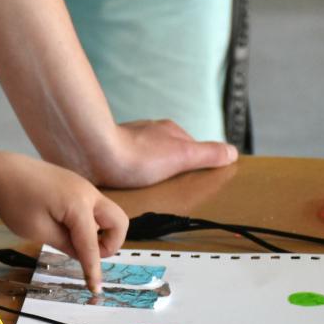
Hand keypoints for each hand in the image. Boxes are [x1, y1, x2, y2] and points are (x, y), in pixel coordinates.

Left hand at [0, 152, 127, 291]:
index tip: (96, 289)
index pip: (92, 244)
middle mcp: (88, 193)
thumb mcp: (38, 230)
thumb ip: (65, 244)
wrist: (1, 172)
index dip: (94, 269)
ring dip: (101, 232)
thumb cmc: (16, 201)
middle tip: (87, 254)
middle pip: (119, 223)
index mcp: (78, 205)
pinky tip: (65, 227)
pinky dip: (90, 223)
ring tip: (71, 240)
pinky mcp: (77, 187)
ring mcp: (84, 188)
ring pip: (109, 214)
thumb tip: (84, 255)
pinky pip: (95, 208)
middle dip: (110, 244)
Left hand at [89, 120, 237, 188]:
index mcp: (168, 130)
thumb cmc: (135, 156)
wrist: (91, 155)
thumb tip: (232, 152)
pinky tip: (127, 189)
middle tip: (174, 190)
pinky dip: (130, 177)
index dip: (197, 164)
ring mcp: (127, 143)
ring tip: (149, 193)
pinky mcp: (109, 155)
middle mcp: (148, 133)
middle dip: (172, 170)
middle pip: (168, 153)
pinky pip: (126, 168)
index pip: (192, 147)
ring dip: (149, 175)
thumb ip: (208, 154)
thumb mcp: (182, 155)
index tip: (199, 180)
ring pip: (147, 161)